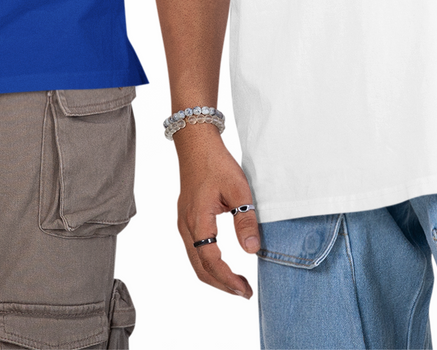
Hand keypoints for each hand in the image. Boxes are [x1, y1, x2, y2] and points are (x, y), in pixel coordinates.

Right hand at [173, 123, 257, 297]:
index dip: (228, 279)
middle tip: (244, 292)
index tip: (245, 290)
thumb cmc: (216, 163)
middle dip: (222, 284)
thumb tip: (252, 250)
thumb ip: (246, 220)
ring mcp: (184, 223)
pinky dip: (208, 264)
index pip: (210, 261)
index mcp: (197, 220)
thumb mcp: (239, 190)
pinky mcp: (186, 220)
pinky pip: (194, 250)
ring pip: (195, 261)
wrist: (196, 144)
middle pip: (199, 268)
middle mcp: (186, 226)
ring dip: (215, 276)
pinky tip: (224, 264)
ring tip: (237, 283)